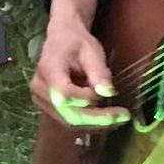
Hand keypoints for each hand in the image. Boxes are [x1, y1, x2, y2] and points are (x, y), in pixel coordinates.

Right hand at [31, 0, 128, 126]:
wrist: (62, 40)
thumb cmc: (77, 43)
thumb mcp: (91, 51)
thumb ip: (99, 72)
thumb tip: (108, 93)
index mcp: (48, 69)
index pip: (65, 94)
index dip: (87, 98)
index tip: (108, 92)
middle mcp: (39, 88)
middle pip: (68, 113)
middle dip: (97, 118)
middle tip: (123, 116)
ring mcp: (40, 100)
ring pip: (69, 121)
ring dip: (95, 123)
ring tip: (117, 117)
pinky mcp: (47, 107)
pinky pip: (67, 120)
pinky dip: (88, 121)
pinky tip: (105, 118)